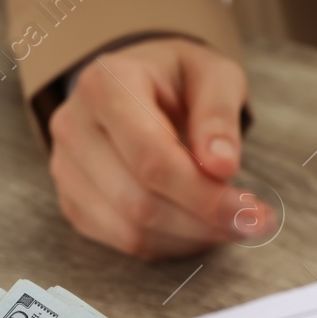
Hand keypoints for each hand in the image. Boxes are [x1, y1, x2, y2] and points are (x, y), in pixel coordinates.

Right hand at [48, 36, 270, 260]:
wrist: (135, 83)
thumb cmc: (177, 79)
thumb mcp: (212, 74)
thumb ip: (219, 114)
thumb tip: (221, 167)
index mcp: (105, 85)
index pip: (151, 158)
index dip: (203, 195)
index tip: (251, 212)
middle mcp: (74, 127)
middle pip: (139, 201)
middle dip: (203, 222)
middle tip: (251, 223)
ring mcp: (65, 168)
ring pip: (130, 230)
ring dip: (189, 237)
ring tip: (228, 222)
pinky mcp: (71, 200)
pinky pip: (121, 241)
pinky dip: (168, 243)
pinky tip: (196, 225)